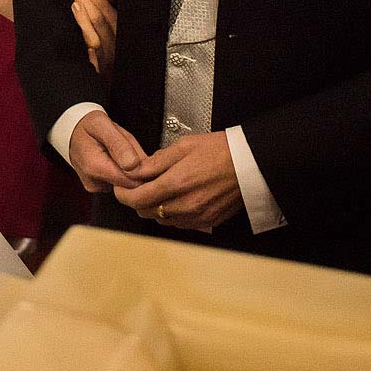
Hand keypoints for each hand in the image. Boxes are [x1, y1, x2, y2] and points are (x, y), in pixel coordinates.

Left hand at [66, 0, 117, 78]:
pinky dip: (90, 47)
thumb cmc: (118, 51)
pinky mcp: (103, 72)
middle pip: (100, 17)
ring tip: (75, 1)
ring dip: (86, 17)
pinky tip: (84, 40)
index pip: (104, 6)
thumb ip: (109, 2)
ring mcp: (108, 57)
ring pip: (97, 34)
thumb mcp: (115, 25)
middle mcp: (115, 41)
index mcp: (119, 28)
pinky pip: (96, 60)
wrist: (123, 88)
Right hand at [66, 109, 145, 193]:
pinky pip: (119, 182)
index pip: (133, 182)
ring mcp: (96, 187)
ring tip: (119, 151)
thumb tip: (133, 166)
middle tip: (128, 147)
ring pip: (127, 183)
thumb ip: (119, 145)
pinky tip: (114, 158)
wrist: (70, 130)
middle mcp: (94, 183)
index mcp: (95, 167)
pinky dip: (122, 171)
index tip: (140, 153)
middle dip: (137, 166)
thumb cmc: (87, 125)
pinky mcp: (99, 187)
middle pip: (131, 184)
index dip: (143, 168)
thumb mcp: (102, 124)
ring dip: (130, 168)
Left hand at [113, 131, 242, 231]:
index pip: (137, 199)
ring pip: (161, 221)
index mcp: (177, 183)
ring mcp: (197, 216)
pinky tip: (176, 199)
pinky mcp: (207, 222)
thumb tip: (135, 171)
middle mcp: (185, 204)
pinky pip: (180, 224)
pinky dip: (171, 214)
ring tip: (159, 191)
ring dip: (154, 208)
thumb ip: (155, 162)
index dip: (122, 194)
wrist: (250, 164)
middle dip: (137, 201)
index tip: (120, 187)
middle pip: (146, 213)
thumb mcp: (183, 147)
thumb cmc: (220, 151)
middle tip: (138, 187)